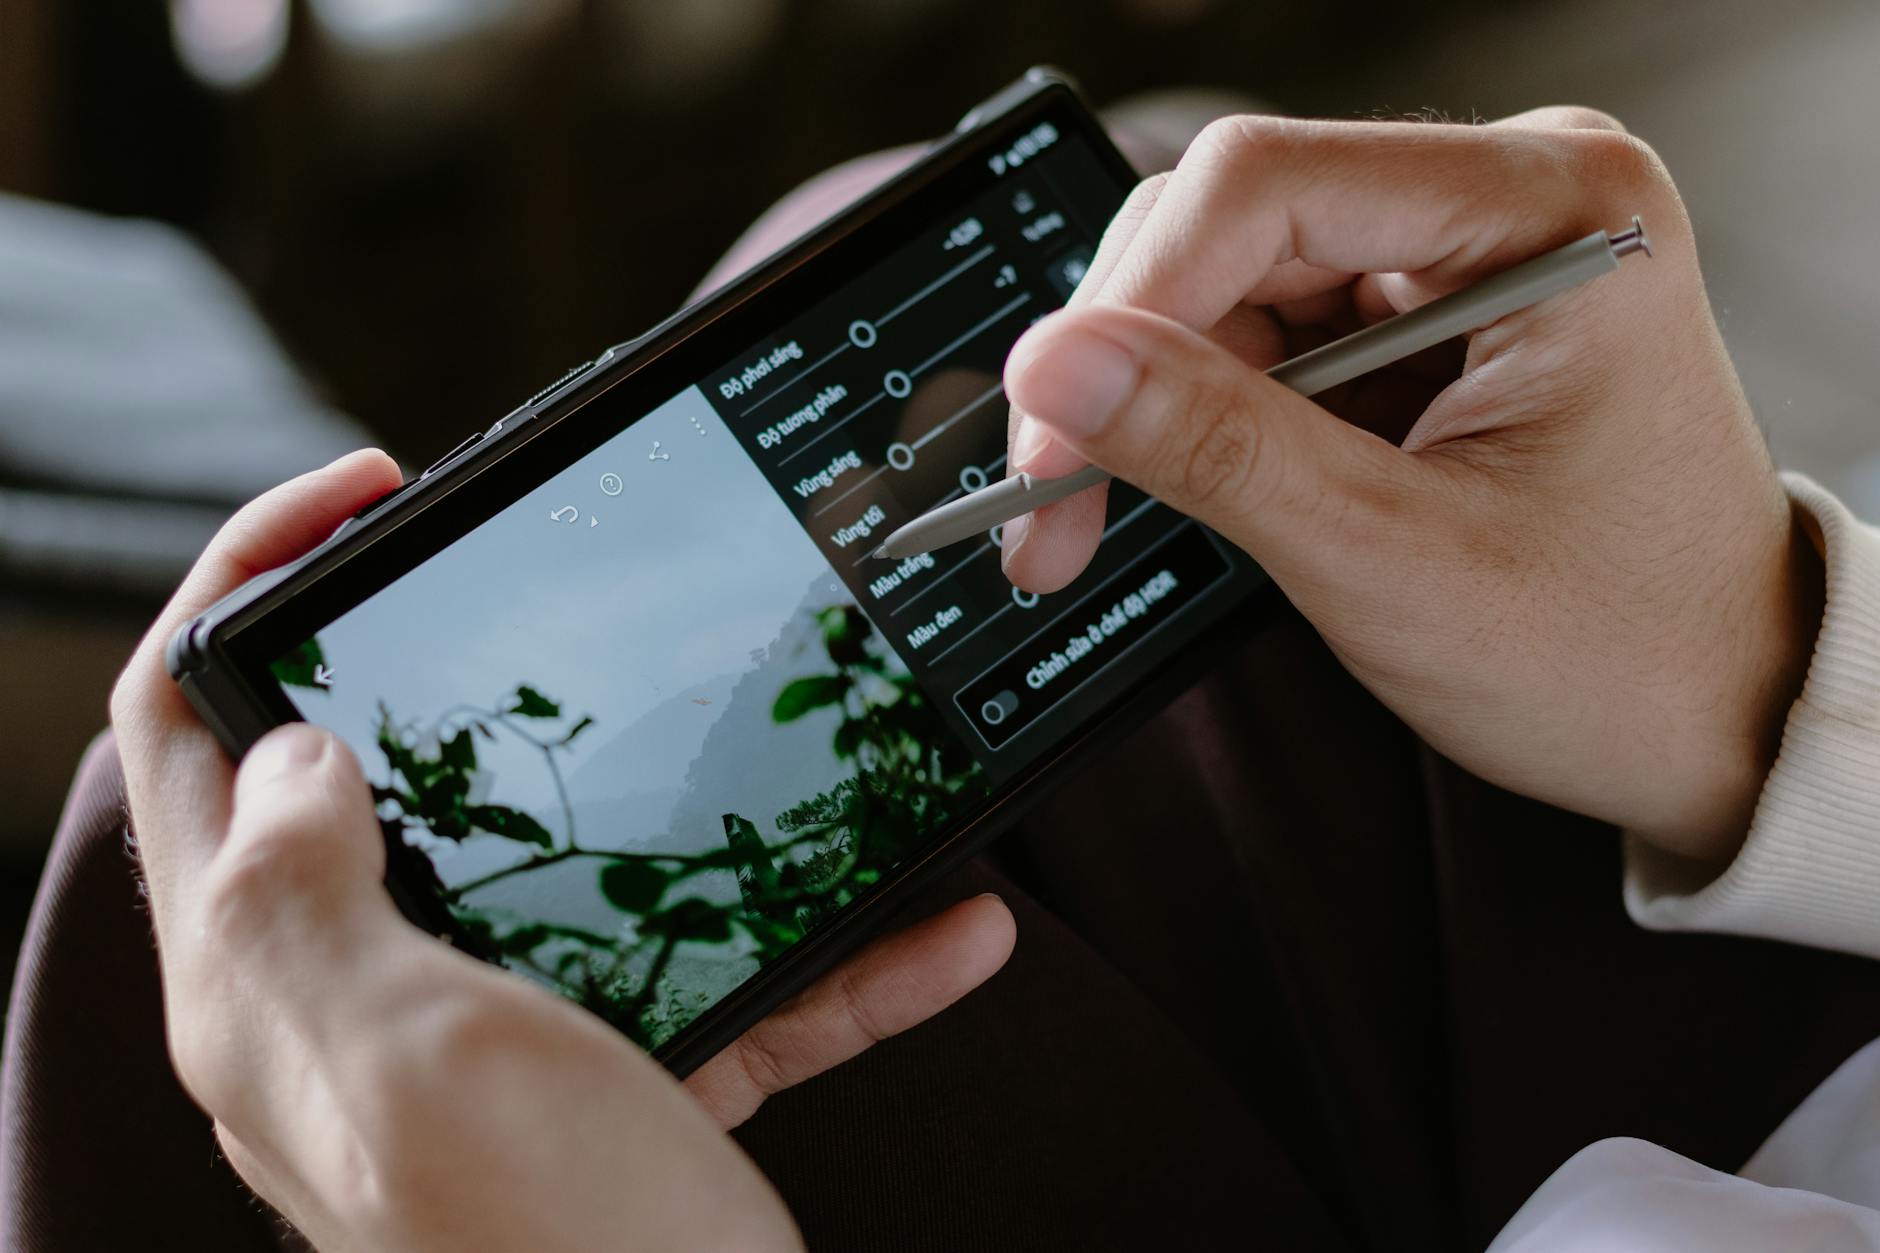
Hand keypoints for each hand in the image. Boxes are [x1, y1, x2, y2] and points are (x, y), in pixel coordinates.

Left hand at [111, 451, 1015, 1252]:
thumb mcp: (413, 1064)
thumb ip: (310, 900)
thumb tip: (292, 754)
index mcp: (281, 990)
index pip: (201, 734)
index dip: (258, 579)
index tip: (373, 491)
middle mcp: (380, 1017)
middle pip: (402, 780)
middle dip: (496, 666)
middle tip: (592, 592)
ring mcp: (516, 1059)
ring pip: (599, 873)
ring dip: (719, 815)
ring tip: (820, 751)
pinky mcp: (638, 1104)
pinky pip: (740, 989)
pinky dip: (841, 954)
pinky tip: (948, 926)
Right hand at [1000, 109, 1822, 860]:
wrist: (1713, 717)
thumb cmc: (1615, 651)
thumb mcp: (1391, 558)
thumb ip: (1213, 447)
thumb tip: (1052, 368)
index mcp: (1552, 210)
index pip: (1265, 183)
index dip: (1128, 304)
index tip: (1048, 432)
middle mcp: (1509, 197)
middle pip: (1232, 223)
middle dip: (1124, 364)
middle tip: (1049, 500)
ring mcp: (1466, 253)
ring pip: (1229, 280)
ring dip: (1146, 397)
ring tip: (1088, 514)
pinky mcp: (1427, 315)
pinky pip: (1268, 331)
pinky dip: (1199, 414)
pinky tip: (1165, 483)